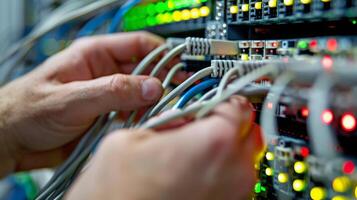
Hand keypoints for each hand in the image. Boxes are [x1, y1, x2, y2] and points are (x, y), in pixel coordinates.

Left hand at [0, 32, 168, 176]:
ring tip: (164, 114)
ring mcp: (108, 95)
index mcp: (95, 55)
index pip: (139, 45)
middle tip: (177, 95)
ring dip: (153, 105)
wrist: (11, 140)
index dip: (163, 53)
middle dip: (162, 82)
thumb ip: (113, 91)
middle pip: (146, 71)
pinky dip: (143, 120)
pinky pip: (133, 115)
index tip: (181, 66)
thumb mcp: (71, 98)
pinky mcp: (107, 116)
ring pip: (142, 95)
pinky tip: (147, 126)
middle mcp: (105, 73)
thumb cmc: (27, 110)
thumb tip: (152, 87)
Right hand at [66, 97, 262, 199]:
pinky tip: (187, 175)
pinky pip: (231, 182)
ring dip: (220, 150)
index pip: (238, 105)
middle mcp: (233, 172)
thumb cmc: (115, 198)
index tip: (211, 100)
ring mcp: (234, 197)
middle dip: (224, 124)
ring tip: (186, 153)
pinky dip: (216, 173)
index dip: (222, 98)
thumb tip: (179, 119)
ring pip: (240, 158)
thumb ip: (164, 121)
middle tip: (197, 126)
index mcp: (212, 143)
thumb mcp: (128, 140)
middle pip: (245, 131)